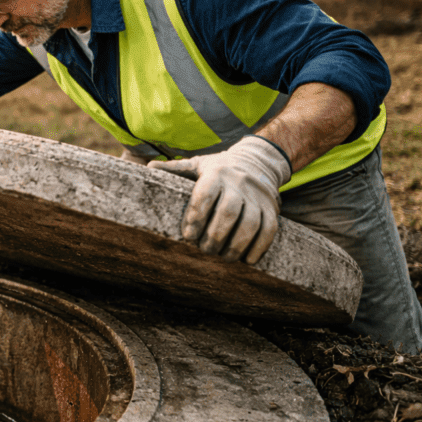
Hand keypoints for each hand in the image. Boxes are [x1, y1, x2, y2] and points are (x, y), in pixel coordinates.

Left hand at [147, 135, 291, 263]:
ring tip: (223, 258)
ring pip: (251, 223)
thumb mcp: (197, 164)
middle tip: (205, 250)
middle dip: (215, 235)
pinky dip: (259, 247)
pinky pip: (269, 229)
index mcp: (216, 173)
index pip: (206, 194)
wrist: (258, 160)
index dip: (197, 216)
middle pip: (229, 212)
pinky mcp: (271, 208)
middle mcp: (239, 183)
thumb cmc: (219, 169)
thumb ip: (175, 169)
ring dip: (237, 244)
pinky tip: (247, 260)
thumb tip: (149, 168)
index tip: (188, 235)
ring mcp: (258, 196)